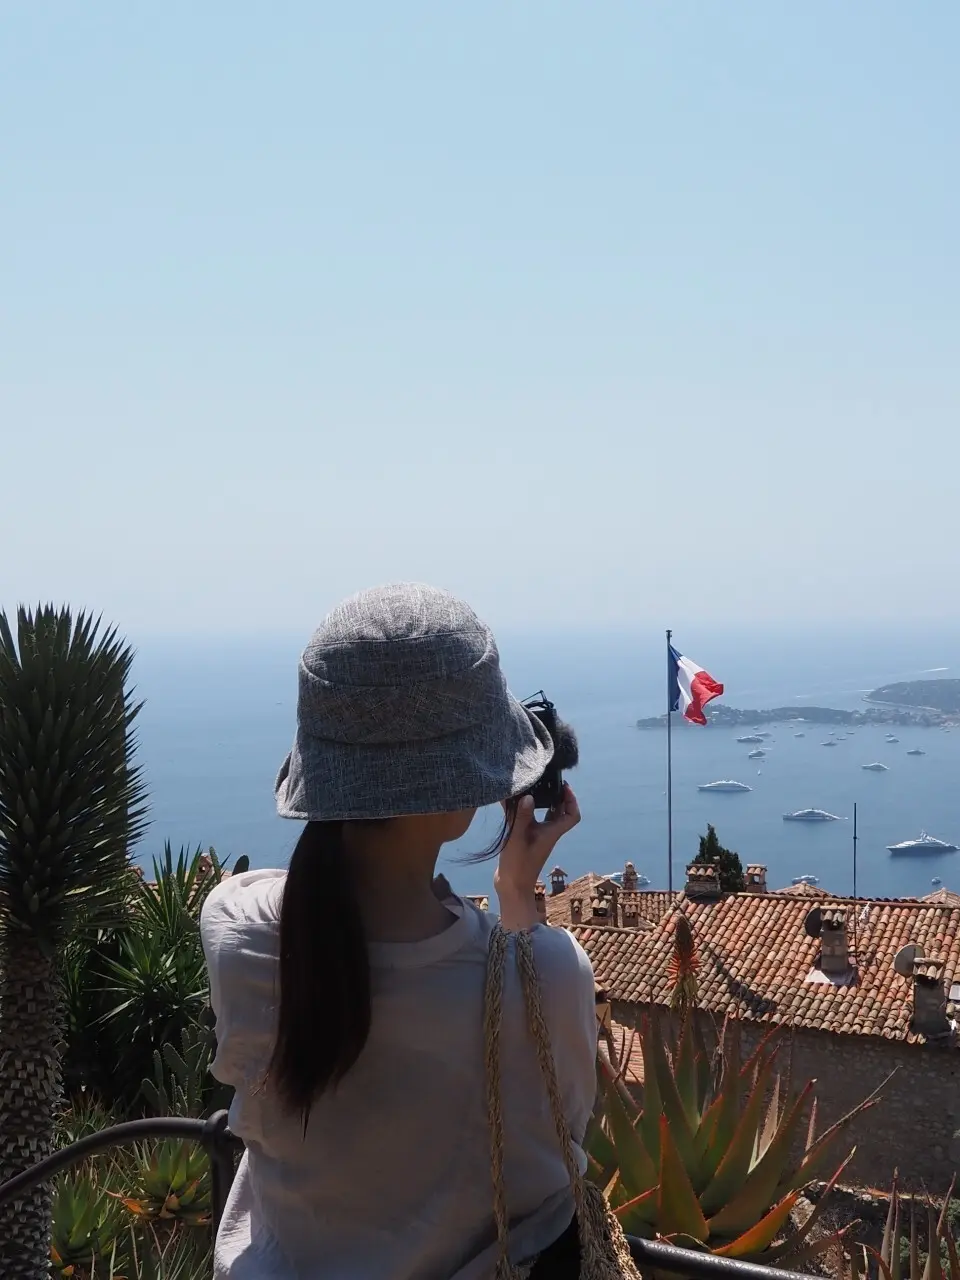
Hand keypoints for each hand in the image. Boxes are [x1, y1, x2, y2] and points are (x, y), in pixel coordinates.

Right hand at [494, 784, 580, 902]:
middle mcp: (548, 833)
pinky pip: (532, 819)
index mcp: (552, 832)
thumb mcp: (518, 838)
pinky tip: (515, 802)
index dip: (572, 800)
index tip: (564, 786)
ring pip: (546, 815)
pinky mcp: (526, 838)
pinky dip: (527, 809)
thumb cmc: (518, 865)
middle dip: (557, 795)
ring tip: (533, 787)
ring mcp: (538, 836)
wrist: (511, 886)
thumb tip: (529, 796)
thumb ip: (522, 817)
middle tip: (547, 781)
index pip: (572, 816)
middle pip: (560, 811)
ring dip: (543, 801)